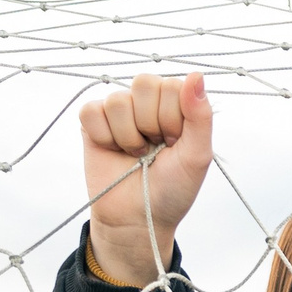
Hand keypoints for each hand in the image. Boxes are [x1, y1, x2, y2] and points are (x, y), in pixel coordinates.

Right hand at [79, 72, 213, 283]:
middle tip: (155, 148)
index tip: (174, 143)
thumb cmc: (173, 188)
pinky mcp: (92, 122)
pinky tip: (113, 151)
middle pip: (144, 82)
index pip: (172, 84)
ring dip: (128, 136)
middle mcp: (148, 102)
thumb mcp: (197, 155)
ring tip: (135, 153)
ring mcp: (119, 111)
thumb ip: (200, 115)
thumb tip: (197, 74)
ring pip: (117, 100)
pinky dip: (104, 137)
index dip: (172, 117)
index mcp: (177, 105)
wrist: (137, 218)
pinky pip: (91, 110)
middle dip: (151, 123)